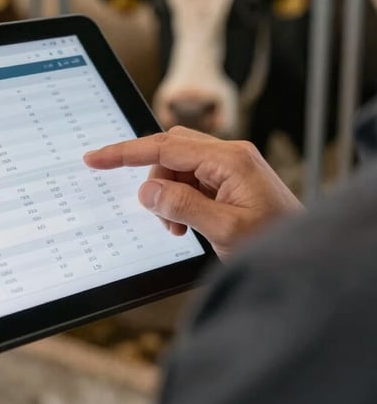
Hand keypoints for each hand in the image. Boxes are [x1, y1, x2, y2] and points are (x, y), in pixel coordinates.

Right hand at [83, 127, 303, 259]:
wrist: (309, 257)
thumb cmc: (276, 243)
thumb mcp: (225, 230)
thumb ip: (182, 206)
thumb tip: (146, 189)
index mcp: (230, 160)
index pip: (165, 146)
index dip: (125, 152)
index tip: (95, 158)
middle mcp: (231, 155)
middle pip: (170, 149)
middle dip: (154, 178)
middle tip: (152, 211)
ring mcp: (232, 165)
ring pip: (178, 165)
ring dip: (168, 193)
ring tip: (176, 227)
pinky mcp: (231, 179)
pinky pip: (191, 178)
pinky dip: (180, 199)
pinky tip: (187, 223)